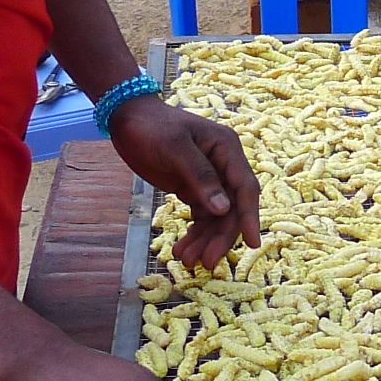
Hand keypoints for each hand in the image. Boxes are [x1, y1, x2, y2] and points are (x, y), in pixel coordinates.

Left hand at [109, 99, 260, 270]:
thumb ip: (200, 177)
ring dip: (205, 240)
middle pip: (231, 209)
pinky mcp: (194, 188)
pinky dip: (195, 234)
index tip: (252, 244)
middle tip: (206, 263)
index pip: (245, 188)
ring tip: (186, 260)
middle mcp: (224, 165)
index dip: (250, 217)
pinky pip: (202, 216)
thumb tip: (224, 210)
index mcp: (227, 149)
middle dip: (220, 237)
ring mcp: (210, 178)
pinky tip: (182, 249)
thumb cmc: (152, 128)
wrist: (128, 118)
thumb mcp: (174, 149)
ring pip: (217, 217)